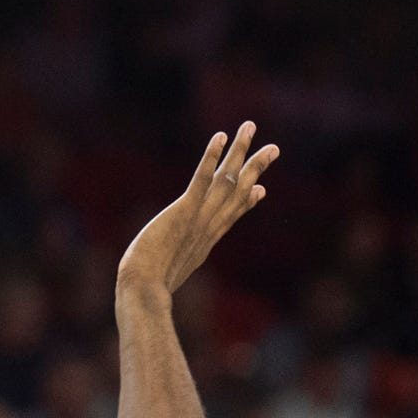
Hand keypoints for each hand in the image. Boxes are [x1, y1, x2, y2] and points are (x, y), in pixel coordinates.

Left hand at [115, 122, 280, 297]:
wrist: (144, 290)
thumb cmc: (148, 288)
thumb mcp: (168, 276)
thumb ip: (173, 268)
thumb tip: (165, 279)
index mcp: (205, 242)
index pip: (231, 216)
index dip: (247, 201)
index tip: (261, 188)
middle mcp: (209, 227)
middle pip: (239, 192)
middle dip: (256, 168)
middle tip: (274, 148)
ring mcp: (199, 217)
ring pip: (226, 180)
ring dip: (239, 151)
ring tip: (249, 127)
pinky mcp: (184, 211)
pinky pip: (201, 180)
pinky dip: (211, 157)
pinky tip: (219, 137)